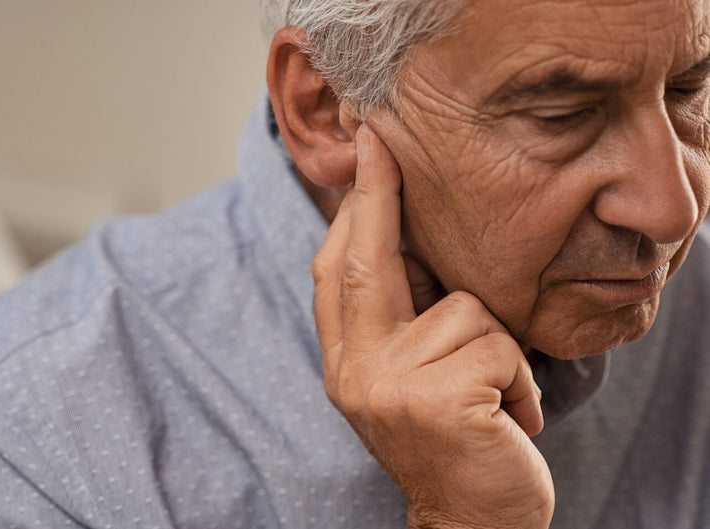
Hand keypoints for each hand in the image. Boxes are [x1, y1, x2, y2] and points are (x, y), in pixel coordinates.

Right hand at [312, 124, 553, 528]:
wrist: (470, 522)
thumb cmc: (452, 439)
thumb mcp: (408, 377)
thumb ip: (398, 318)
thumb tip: (402, 232)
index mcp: (343, 361)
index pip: (337, 271)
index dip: (352, 210)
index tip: (367, 153)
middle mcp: (354, 371)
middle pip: (366, 262)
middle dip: (378, 194)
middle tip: (382, 138)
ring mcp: (390, 387)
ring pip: (464, 309)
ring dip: (498, 348)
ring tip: (494, 395)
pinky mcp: (438, 403)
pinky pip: (501, 349)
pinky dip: (522, 381)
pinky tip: (511, 420)